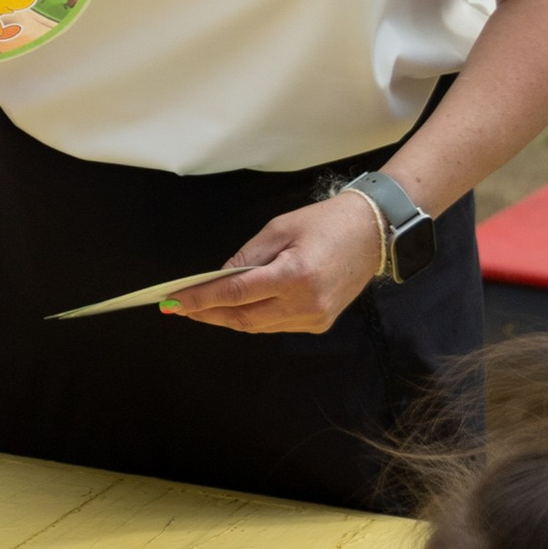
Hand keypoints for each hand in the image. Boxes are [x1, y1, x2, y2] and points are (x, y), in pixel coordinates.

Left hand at [165, 194, 389, 335]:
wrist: (373, 232)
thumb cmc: (326, 222)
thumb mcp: (280, 228)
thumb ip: (247, 256)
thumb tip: (219, 279)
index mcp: (294, 275)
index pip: (235, 292)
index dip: (200, 299)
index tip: (174, 302)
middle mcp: (305, 303)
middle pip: (243, 317)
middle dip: (208, 314)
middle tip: (180, 308)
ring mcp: (314, 318)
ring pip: (258, 326)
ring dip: (228, 317)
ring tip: (203, 307)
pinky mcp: (320, 323)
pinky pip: (276, 325)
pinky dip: (254, 317)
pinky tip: (238, 307)